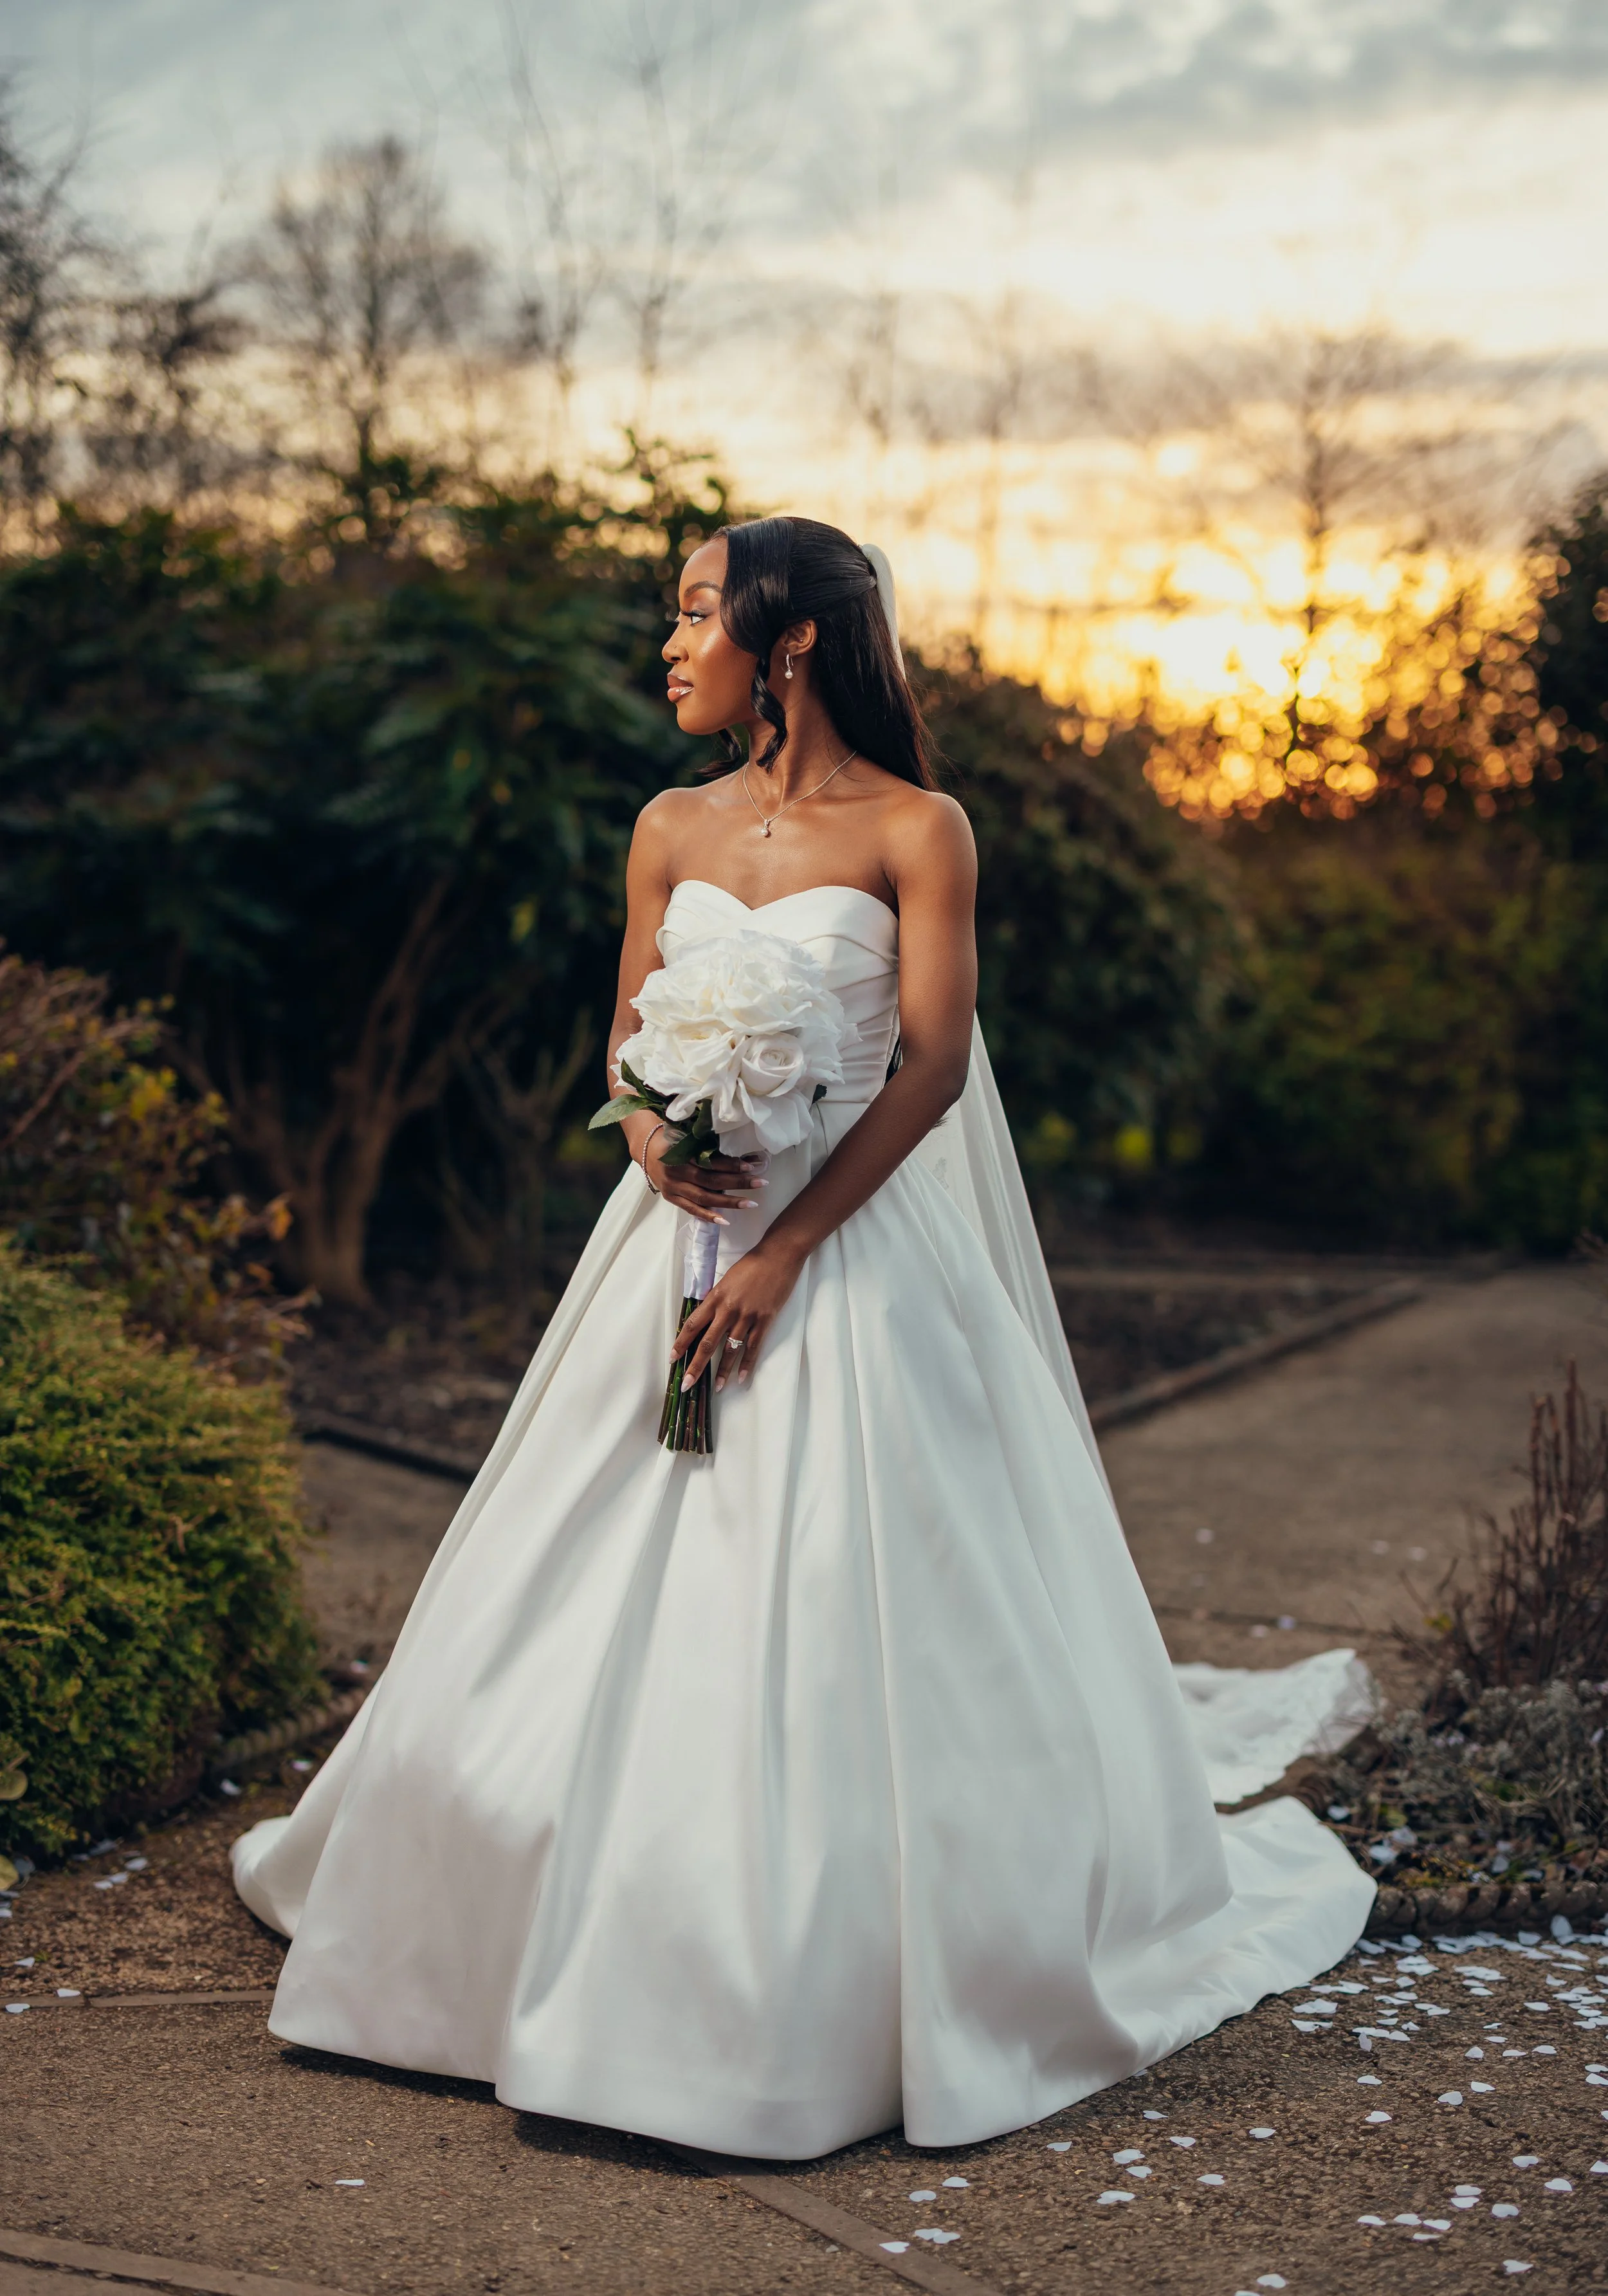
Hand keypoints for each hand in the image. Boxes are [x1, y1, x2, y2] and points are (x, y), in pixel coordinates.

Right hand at [646, 1134, 766, 1224]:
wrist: (646, 1149)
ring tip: (750, 1203)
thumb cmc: (672, 1139)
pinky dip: (708, 1216)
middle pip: (710, 1180)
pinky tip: (725, 1220)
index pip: (709, 1161)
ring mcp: (672, 1188)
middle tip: (760, 1183)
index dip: (730, 1164)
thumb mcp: (687, 1137)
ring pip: (704, 1198)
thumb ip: (709, 1147)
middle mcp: (676, 1172)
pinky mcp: (671, 1198)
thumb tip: (744, 1155)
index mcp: (680, 1153)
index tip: (751, 1165)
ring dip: (729, 1202)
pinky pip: (691, 1210)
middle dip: (737, 1182)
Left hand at [670, 1239, 803, 1387]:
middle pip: (708, 1343)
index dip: (681, 1343)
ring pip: (731, 1349)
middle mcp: (728, 1309)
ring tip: (717, 1387)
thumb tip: (707, 1317)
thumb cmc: (751, 1264)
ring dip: (723, 1370)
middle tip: (687, 1383)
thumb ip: (716, 1300)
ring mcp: (747, 1316)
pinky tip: (742, 1378)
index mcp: (716, 1297)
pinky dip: (747, 1364)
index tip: (672, 1358)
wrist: (778, 1256)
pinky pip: (753, 1346)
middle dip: (696, 1365)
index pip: (693, 1325)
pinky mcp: (765, 1320)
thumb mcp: (726, 1280)